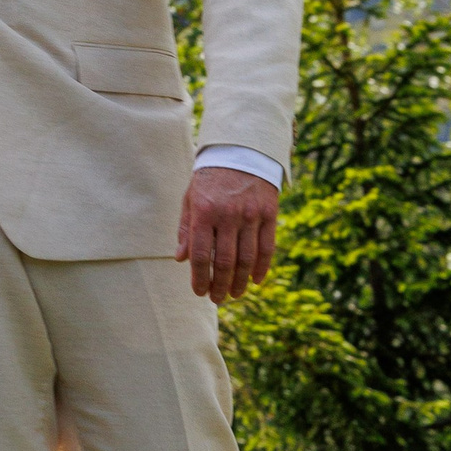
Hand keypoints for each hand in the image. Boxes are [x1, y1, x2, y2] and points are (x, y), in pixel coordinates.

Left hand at [176, 167, 277, 304]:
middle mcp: (228, 215)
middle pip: (226, 262)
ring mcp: (251, 215)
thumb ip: (186, 229)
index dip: (200, 278)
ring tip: (235, 294)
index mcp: (204, 212)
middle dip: (221, 285)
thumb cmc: (209, 179)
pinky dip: (262, 267)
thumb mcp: (190, 199)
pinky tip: (256, 280)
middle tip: (218, 299)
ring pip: (247, 259)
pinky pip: (267, 247)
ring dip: (241, 282)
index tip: (199, 292)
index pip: (202, 255)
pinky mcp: (269, 213)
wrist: (240, 152)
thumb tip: (181, 260)